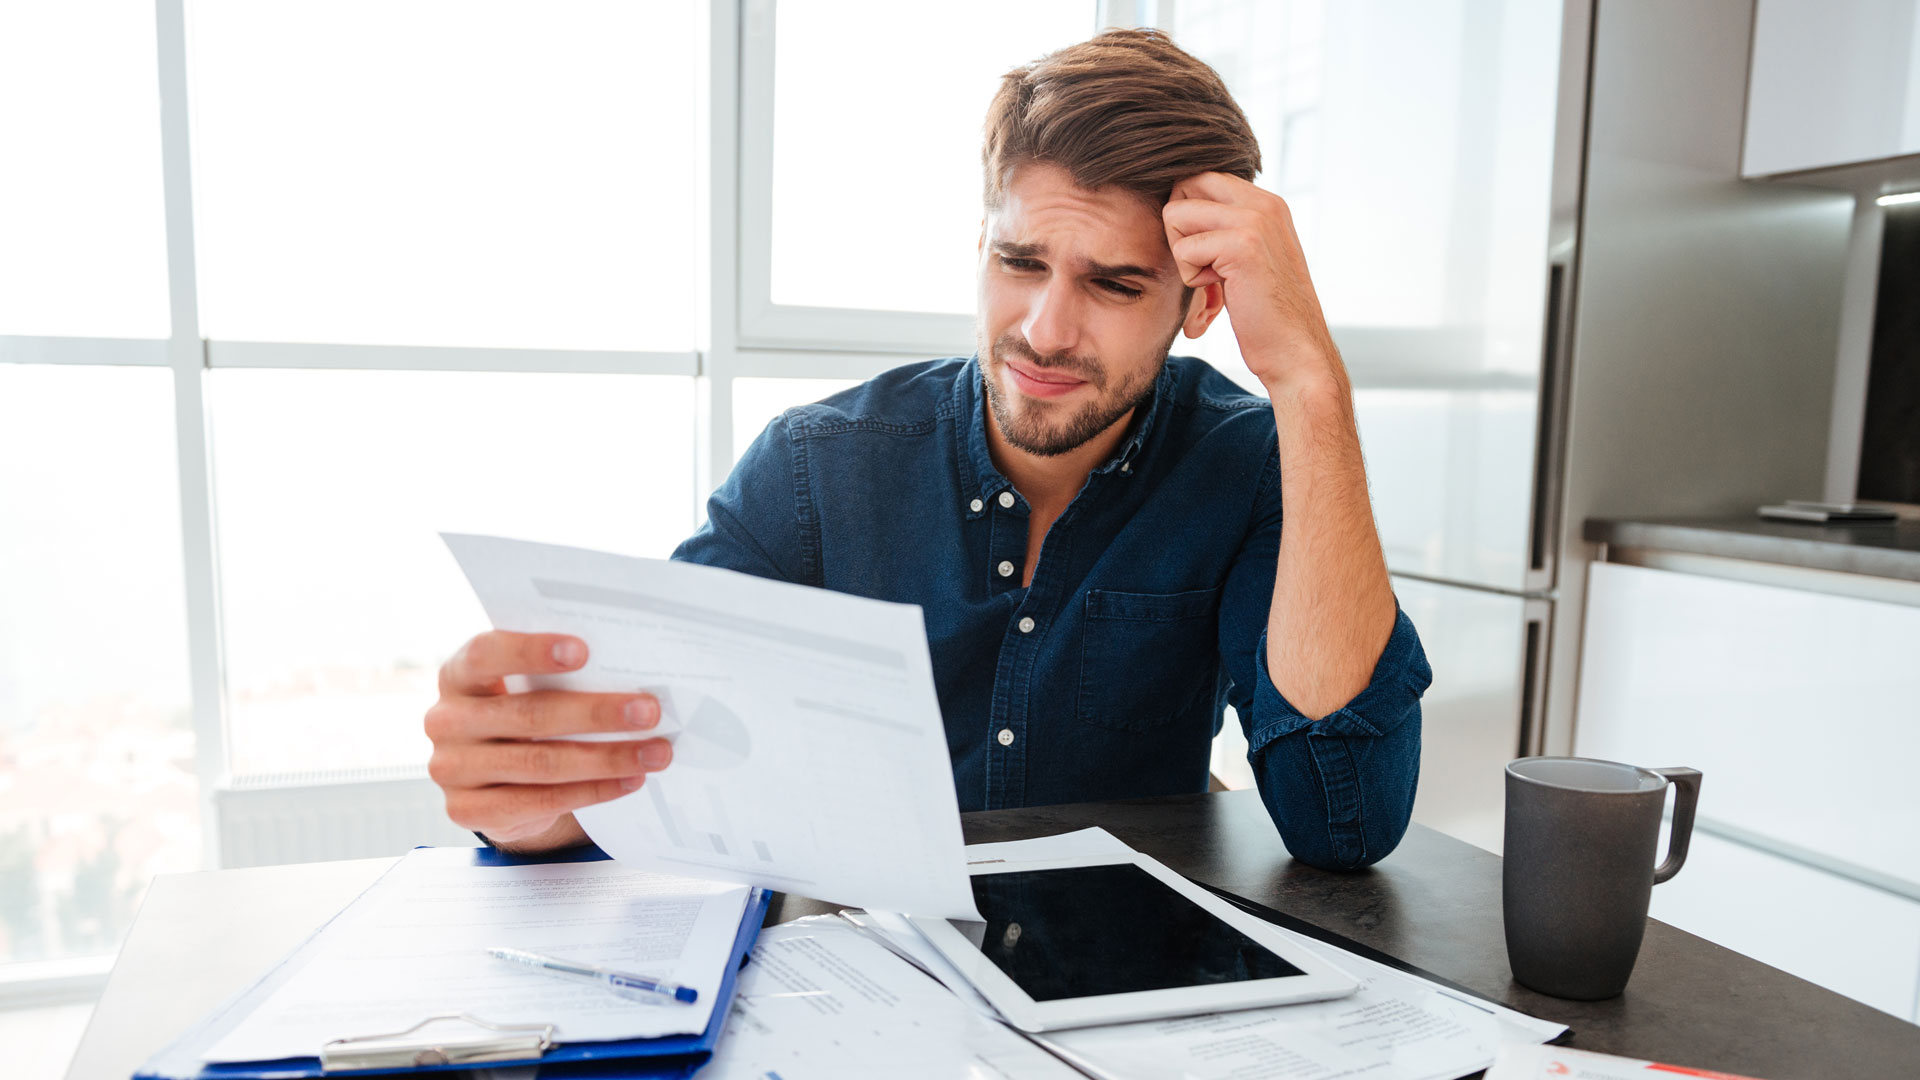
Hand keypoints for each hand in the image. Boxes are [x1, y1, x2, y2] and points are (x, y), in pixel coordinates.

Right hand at [426, 631, 671, 850]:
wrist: (493, 778)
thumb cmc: (522, 715)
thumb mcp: (526, 688)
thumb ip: (558, 677)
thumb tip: (632, 673)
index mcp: (458, 674)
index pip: (487, 654)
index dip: (532, 652)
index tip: (584, 651)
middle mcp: (446, 720)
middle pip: (529, 714)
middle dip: (597, 713)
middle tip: (648, 711)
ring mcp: (451, 769)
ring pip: (540, 763)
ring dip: (607, 758)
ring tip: (655, 752)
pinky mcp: (466, 810)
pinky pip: (539, 801)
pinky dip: (592, 791)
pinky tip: (629, 781)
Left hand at [1162, 172, 1340, 393]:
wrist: (1296, 352)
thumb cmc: (1267, 316)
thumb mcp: (1248, 260)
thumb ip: (1225, 230)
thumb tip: (1177, 211)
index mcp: (1266, 203)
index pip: (1200, 179)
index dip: (1186, 217)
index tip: (1203, 254)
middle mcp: (1263, 203)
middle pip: (1184, 185)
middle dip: (1176, 228)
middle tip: (1199, 265)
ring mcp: (1255, 220)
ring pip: (1176, 214)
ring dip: (1183, 257)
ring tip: (1213, 283)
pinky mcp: (1243, 245)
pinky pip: (1183, 249)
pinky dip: (1192, 280)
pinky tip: (1221, 296)